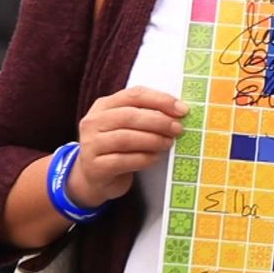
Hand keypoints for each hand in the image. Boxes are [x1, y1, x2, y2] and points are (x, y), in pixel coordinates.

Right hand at [67, 87, 185, 208]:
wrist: (95, 177)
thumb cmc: (118, 146)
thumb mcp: (128, 125)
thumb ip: (147, 114)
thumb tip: (180, 111)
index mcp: (104, 105)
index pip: (134, 95)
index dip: (161, 100)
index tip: (182, 110)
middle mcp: (93, 122)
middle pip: (130, 116)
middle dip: (159, 122)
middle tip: (178, 129)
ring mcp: (91, 145)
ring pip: (125, 138)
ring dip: (153, 140)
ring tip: (168, 143)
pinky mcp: (95, 167)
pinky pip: (123, 161)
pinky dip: (144, 159)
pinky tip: (155, 158)